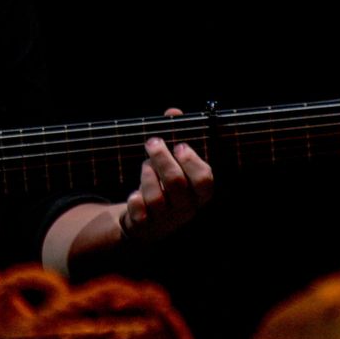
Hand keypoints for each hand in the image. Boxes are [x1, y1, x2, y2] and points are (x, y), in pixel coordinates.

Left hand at [49, 110, 214, 274]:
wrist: (146, 222)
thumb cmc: (164, 185)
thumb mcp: (174, 164)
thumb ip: (176, 136)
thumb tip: (173, 112)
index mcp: (199, 195)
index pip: (205, 181)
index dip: (191, 161)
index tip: (180, 145)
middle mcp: (185, 210)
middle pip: (176, 183)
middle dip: (162, 158)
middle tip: (153, 142)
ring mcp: (165, 220)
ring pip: (156, 197)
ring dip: (147, 175)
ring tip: (145, 166)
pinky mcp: (144, 226)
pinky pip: (139, 213)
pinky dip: (135, 201)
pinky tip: (134, 195)